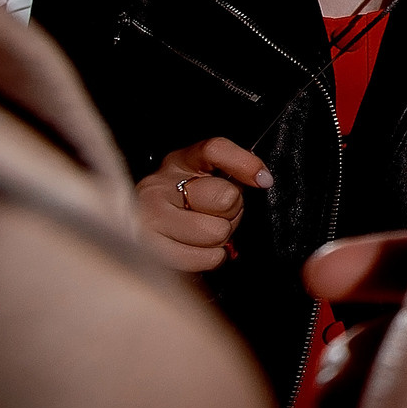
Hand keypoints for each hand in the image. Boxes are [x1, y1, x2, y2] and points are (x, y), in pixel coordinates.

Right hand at [133, 137, 271, 271]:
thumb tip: (262, 179)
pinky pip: (205, 257)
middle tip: (215, 215)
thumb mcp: (207, 179)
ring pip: (216, 232)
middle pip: (225, 198)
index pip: (215, 149)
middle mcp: (158, 186)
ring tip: (202, 233)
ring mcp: (150, 218)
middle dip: (231, 212)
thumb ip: (233, 173)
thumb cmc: (185, 207)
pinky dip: (210, 257)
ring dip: (219, 238)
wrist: (144, 234)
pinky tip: (196, 249)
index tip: (263, 180)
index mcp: (178, 162)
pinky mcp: (150, 250)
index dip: (245, 164)